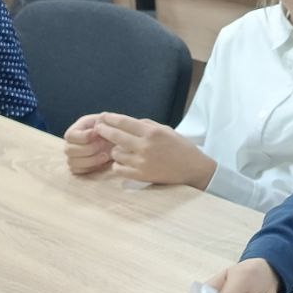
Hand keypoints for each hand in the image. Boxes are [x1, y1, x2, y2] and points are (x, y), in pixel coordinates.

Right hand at [63, 113, 113, 174]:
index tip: (98, 134)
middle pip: (69, 150)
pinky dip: (90, 168)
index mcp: (77, 129)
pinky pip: (77, 171)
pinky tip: (102, 162)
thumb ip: (104, 120)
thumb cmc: (113, 128)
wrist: (120, 140)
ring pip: (72, 162)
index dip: (83, 137)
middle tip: (103, 145)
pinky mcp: (79, 167)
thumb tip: (99, 123)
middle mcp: (71, 143)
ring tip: (105, 155)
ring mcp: (73, 156)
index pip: (70, 135)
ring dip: (90, 160)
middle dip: (88, 149)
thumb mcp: (109, 121)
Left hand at [92, 113, 215, 187]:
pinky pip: (118, 169)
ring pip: (115, 153)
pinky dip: (118, 165)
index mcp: (153, 132)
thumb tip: (126, 122)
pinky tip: (123, 162)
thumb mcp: (166, 130)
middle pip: (115, 136)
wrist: (193, 169)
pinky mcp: (141, 176)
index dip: (111, 118)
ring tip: (120, 149)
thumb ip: (147, 125)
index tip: (103, 116)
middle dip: (104, 130)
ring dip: (115, 150)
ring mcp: (142, 162)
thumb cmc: (180, 147)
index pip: (125, 122)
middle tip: (99, 128)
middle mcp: (146, 146)